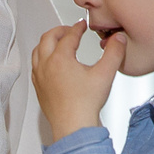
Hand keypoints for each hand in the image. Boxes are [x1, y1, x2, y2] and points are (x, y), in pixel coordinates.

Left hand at [32, 23, 123, 142]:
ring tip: (58, 42)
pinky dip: (42, 58)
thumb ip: (114, 53)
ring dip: (48, 43)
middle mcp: (46, 66)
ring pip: (38, 51)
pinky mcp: (39, 89)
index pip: (69, 35)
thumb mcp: (105, 74)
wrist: (73, 127)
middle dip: (59, 31)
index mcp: (60, 59)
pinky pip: (35, 66)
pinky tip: (50, 63)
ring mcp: (40, 78)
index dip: (77, 28)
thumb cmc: (85, 105)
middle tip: (70, 30)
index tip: (82, 25)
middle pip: (48, 38)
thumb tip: (118, 39)